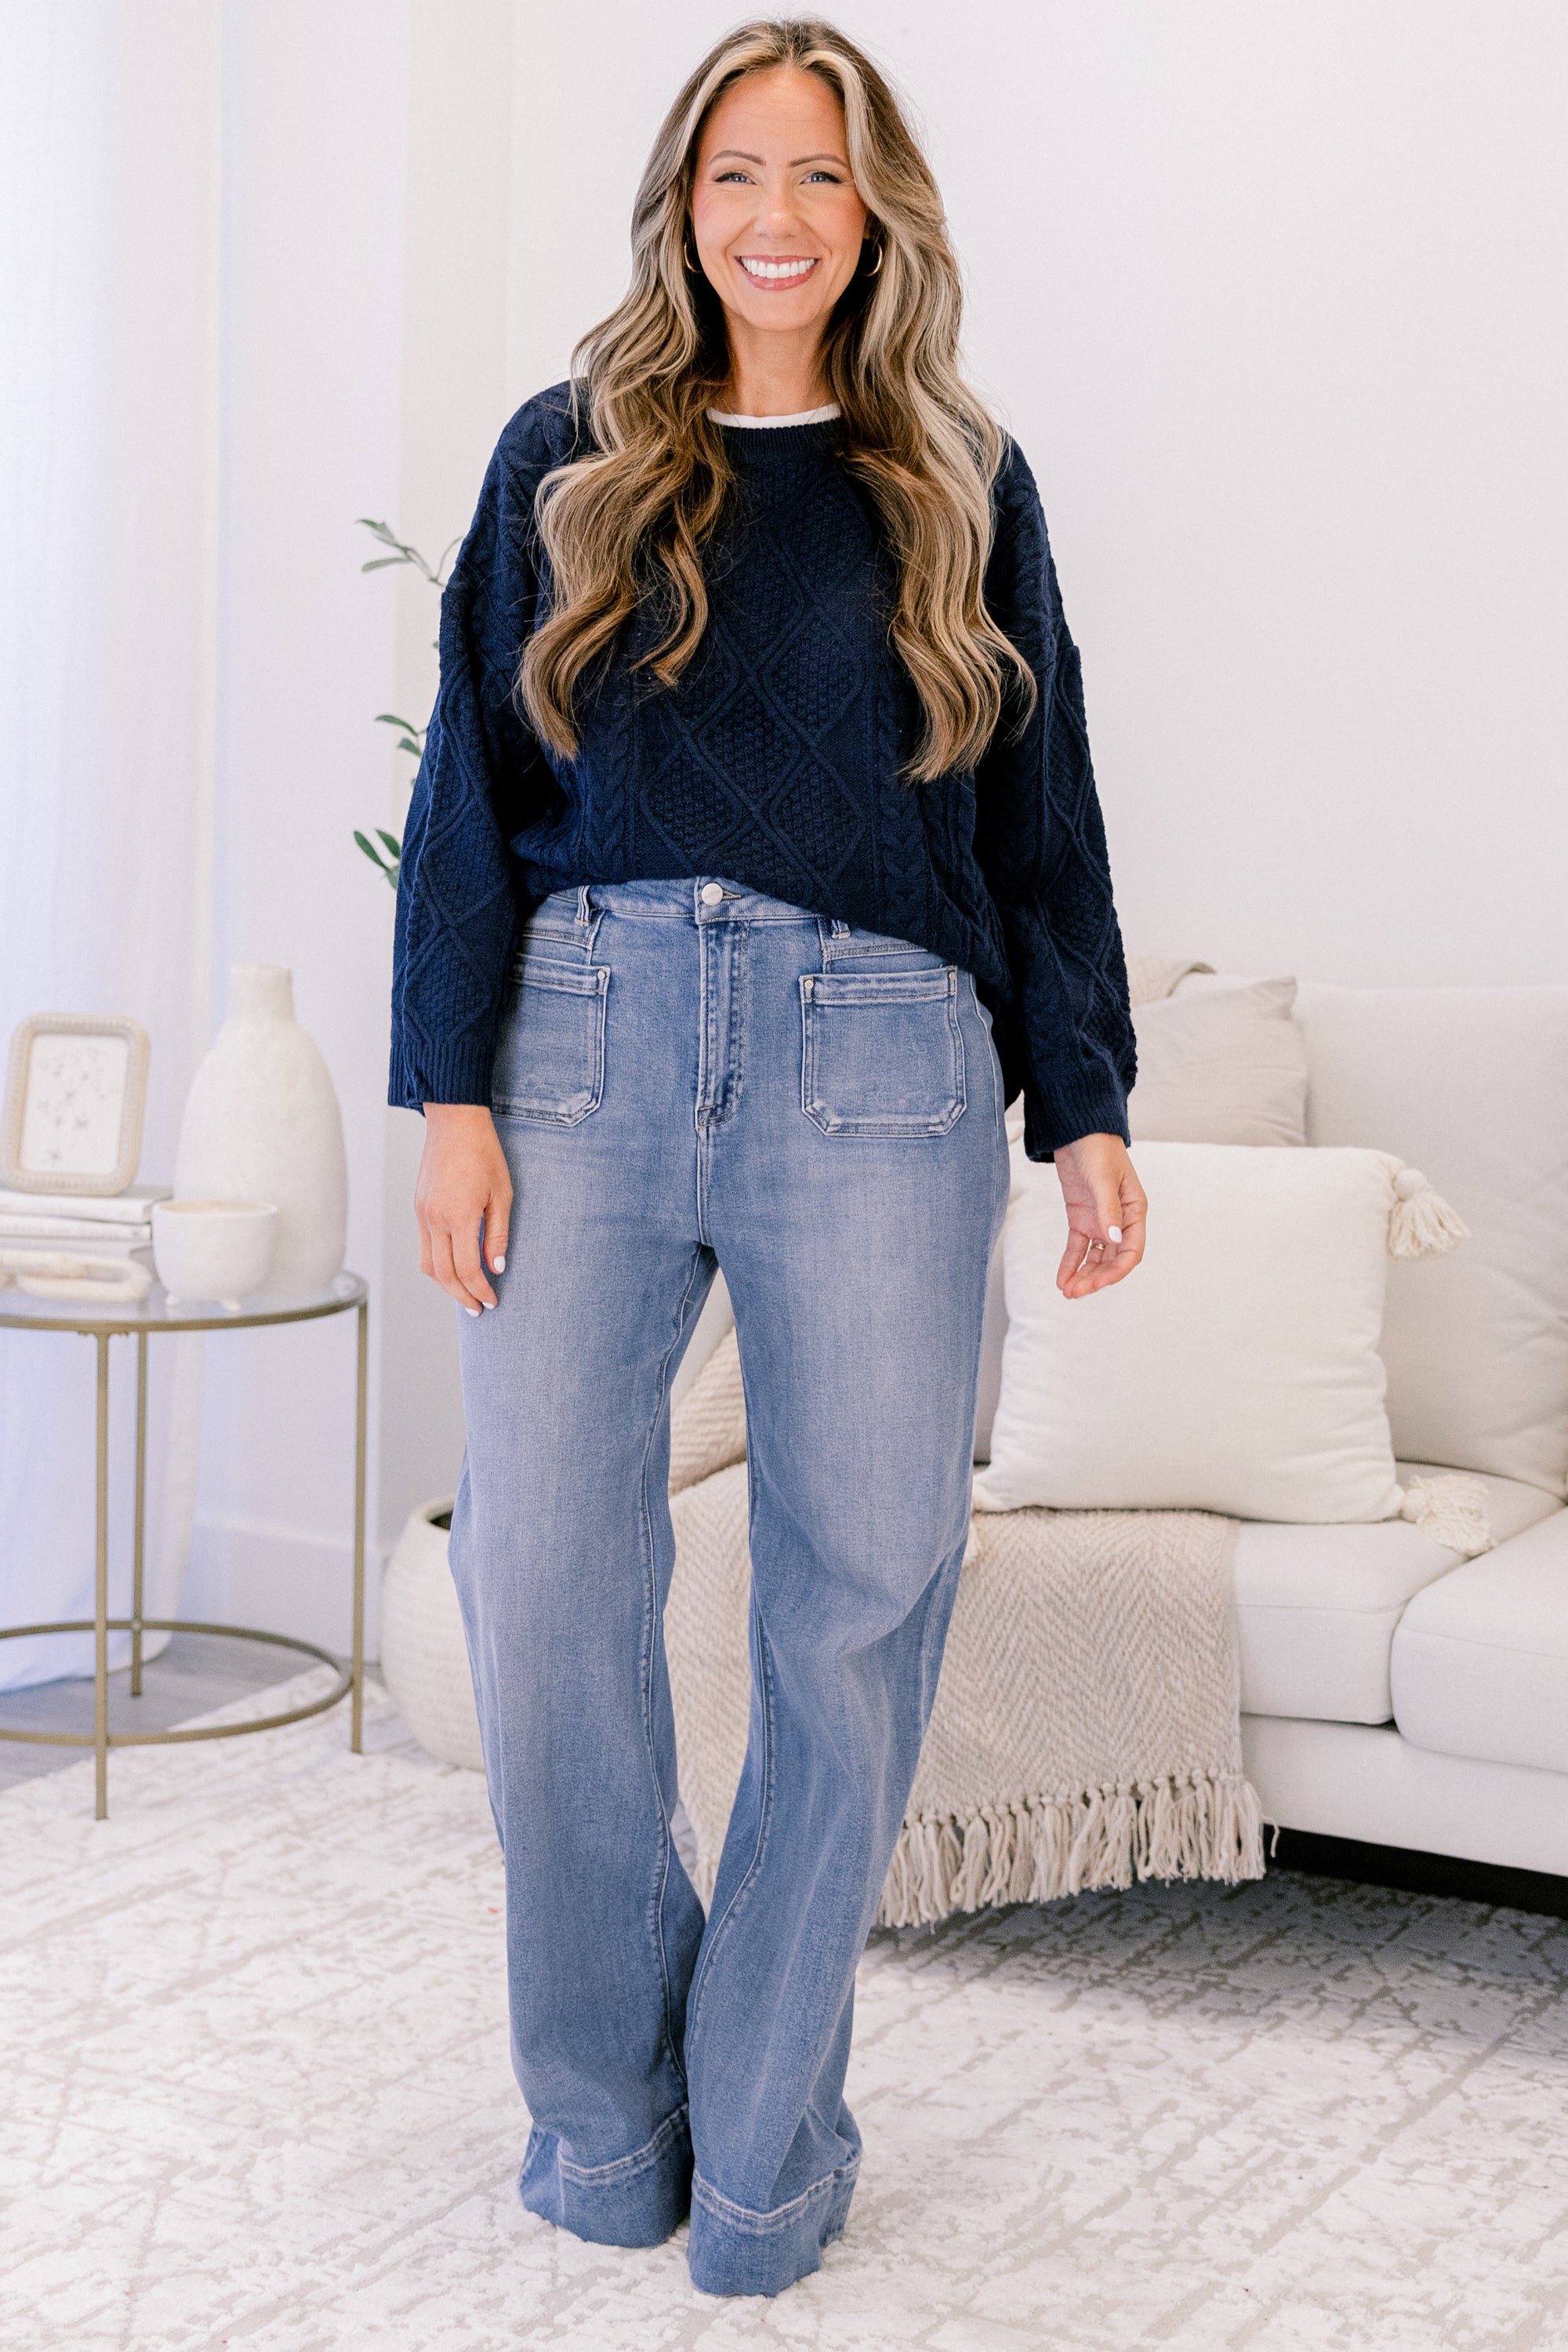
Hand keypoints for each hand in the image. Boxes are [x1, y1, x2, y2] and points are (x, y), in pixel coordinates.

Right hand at [415, 1104, 511, 1314]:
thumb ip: (498, 1235)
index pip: (467, 1269)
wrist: (454, 1123)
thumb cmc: (484, 1154)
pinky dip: (437, 1264)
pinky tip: (453, 1267)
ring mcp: (422, 1214)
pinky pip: (423, 1247)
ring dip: (445, 1285)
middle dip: (462, 1296)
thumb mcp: (502, 1195)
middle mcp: (435, 1219)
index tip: (492, 1302)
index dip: (480, 1291)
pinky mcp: (418, 1208)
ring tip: (464, 1294)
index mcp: (459, 1217)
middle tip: (478, 1309)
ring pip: (428, 1264)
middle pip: (443, 1275)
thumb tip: (496, 1268)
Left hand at [1051, 1132, 1146, 1298]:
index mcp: (1134, 1211)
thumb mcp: (1104, 1179)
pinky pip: (1077, 1248)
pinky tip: (1062, 1279)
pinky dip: (1070, 1263)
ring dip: (1083, 1275)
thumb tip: (1113, 1239)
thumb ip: (1108, 1210)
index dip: (1116, 1271)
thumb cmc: (1098, 1149)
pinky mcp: (1081, 1219)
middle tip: (1076, 1292)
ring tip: (1068, 1291)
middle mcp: (1119, 1221)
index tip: (1098, 1284)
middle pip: (1111, 1260)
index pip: (1131, 1251)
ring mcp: (1099, 1221)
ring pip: (1094, 1258)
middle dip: (1096, 1278)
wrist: (1076, 1131)